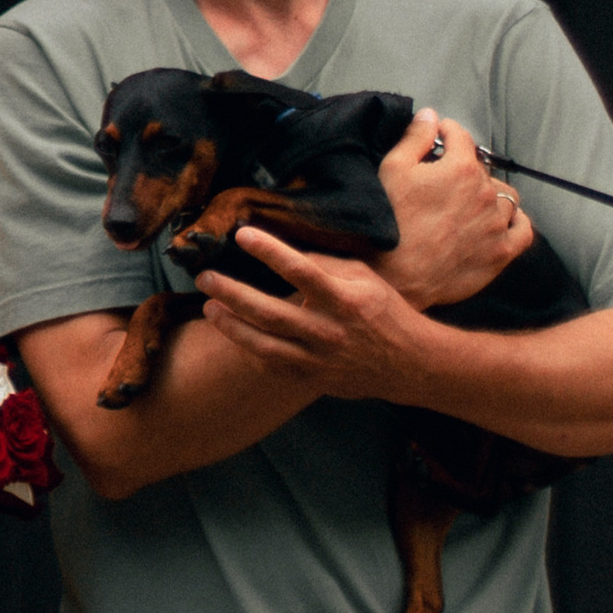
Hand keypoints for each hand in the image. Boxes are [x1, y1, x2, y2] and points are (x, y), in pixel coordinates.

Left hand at [195, 230, 441, 397]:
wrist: (407, 363)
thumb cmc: (384, 311)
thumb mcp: (364, 279)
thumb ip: (326, 265)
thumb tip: (288, 251)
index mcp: (345, 299)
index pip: (301, 270)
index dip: (270, 251)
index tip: (242, 234)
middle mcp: (328, 330)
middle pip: (269, 311)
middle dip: (231, 293)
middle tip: (205, 278)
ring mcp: (317, 358)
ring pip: (262, 343)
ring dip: (230, 324)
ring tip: (209, 307)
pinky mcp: (310, 377)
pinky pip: (270, 364)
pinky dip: (248, 348)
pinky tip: (234, 331)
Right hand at [375, 110, 534, 309]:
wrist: (393, 279)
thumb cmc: (389, 225)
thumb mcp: (391, 170)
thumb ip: (414, 138)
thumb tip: (430, 117)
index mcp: (461, 169)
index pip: (461, 137)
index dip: (447, 133)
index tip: (439, 136)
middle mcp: (485, 193)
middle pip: (480, 168)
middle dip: (462, 167)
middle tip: (441, 178)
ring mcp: (496, 224)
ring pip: (504, 196)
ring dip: (489, 192)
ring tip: (470, 200)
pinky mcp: (500, 253)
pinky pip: (523, 230)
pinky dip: (516, 221)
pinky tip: (502, 219)